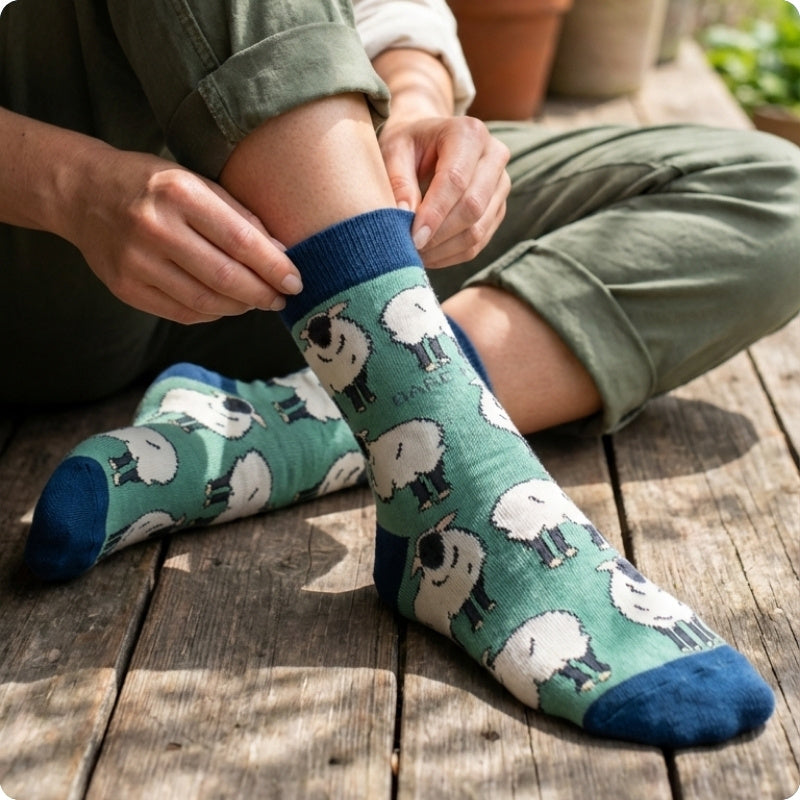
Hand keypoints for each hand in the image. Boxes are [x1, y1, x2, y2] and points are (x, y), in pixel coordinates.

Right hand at [67, 148, 301, 323]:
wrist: (83, 193)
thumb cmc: (152, 185)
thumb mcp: (197, 183)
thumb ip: (240, 216)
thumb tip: (282, 255)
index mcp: (179, 193)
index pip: (240, 241)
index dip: (274, 267)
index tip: (296, 281)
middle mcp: (154, 228)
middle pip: (225, 277)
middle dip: (262, 294)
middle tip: (281, 298)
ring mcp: (136, 262)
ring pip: (205, 302)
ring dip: (240, 307)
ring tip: (257, 301)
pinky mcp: (125, 288)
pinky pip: (182, 313)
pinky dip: (212, 313)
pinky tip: (225, 305)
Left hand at [378, 115, 509, 267]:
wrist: (429, 141)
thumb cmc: (409, 145)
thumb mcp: (394, 151)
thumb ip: (398, 181)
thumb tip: (403, 215)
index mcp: (468, 133)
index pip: (456, 180)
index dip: (434, 213)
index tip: (413, 237)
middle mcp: (494, 155)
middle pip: (473, 207)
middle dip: (440, 235)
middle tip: (410, 250)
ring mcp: (501, 184)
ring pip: (479, 229)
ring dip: (445, 250)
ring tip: (415, 254)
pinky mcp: (498, 209)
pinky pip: (479, 242)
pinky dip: (452, 255)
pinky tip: (429, 255)